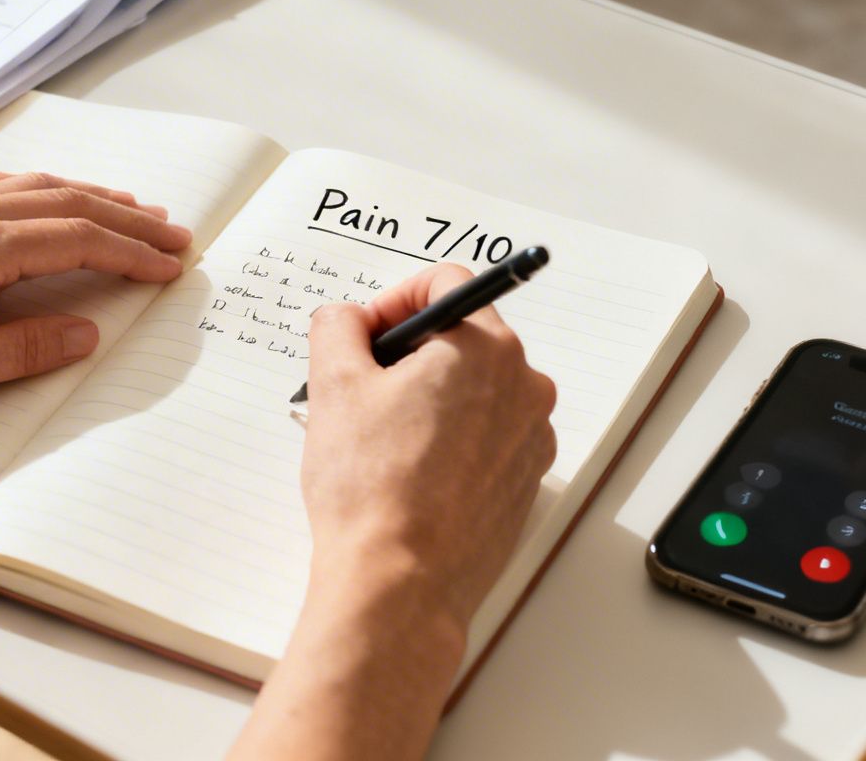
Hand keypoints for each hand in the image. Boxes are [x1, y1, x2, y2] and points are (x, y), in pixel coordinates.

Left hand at [0, 172, 191, 400]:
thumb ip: (19, 350)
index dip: (128, 252)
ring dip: (86, 195)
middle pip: (61, 203)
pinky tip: (53, 196)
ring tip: (129, 207)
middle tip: (174, 231)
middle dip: (124, 218)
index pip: (72, 240)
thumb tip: (87, 333)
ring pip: (29, 185)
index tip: (170, 264)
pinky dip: (40, 188)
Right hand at [299, 265, 557, 635]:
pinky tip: (409, 470)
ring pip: (474, 388)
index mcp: (485, 349)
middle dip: (409, 350)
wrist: (400, 582)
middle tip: (363, 387)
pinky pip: (486, 435)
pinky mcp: (524, 480)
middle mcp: (523, 386)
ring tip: (381, 437)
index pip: (447, 283)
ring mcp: (531, 437)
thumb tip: (349, 319)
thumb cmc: (372, 488)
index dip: (394, 300)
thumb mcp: (334, 385)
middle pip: (463, 336)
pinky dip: (450, 438)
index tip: (365, 333)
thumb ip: (338, 327)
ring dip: (429, 395)